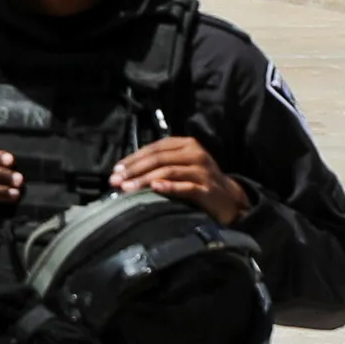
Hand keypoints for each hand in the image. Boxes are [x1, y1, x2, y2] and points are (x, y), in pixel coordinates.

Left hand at [117, 134, 249, 225]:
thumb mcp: (182, 166)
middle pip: (159, 158)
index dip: (133, 158)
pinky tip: (155, 189)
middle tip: (115, 180)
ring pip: (168, 171)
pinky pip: (185, 187)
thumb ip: (161, 164)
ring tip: (127, 188)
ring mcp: (202, 171)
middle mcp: (195, 154)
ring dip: (144, 180)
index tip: (116, 170)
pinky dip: (169, 187)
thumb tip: (126, 172)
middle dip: (134, 170)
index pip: (155, 147)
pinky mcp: (207, 189)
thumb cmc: (198, 181)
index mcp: (186, 144)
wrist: (229, 199)